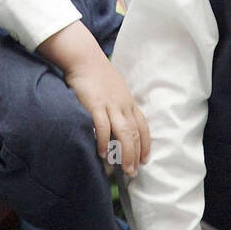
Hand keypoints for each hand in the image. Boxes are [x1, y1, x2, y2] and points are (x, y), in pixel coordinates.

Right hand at [57, 43, 150, 174]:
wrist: (85, 58)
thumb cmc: (98, 74)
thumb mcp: (115, 89)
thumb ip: (119, 104)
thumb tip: (119, 120)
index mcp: (128, 101)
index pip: (142, 126)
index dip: (145, 144)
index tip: (145, 159)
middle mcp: (123, 105)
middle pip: (134, 133)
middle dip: (136, 154)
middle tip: (133, 171)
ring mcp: (110, 105)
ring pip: (123, 132)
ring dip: (125, 153)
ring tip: (124, 169)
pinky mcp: (95, 105)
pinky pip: (102, 126)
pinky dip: (103, 141)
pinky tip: (102, 153)